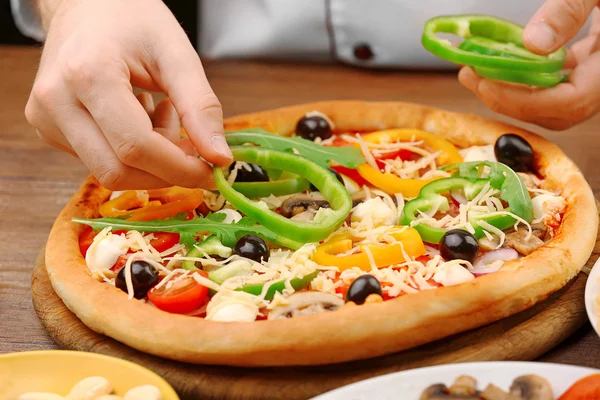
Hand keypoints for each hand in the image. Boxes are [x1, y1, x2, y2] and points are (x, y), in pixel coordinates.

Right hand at [25, 0, 231, 189]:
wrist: (86, 3)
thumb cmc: (132, 18)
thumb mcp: (176, 55)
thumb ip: (200, 107)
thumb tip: (219, 158)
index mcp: (88, 75)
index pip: (136, 148)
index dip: (180, 168)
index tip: (212, 171)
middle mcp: (56, 101)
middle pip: (117, 170)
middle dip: (165, 170)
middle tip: (192, 146)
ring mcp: (45, 117)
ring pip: (108, 170)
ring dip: (150, 160)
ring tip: (163, 114)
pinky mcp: (47, 127)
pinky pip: (98, 159)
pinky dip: (131, 150)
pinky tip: (140, 115)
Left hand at [459, 1, 599, 129]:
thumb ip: (571, 10)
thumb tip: (531, 44)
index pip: (568, 102)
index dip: (523, 99)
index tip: (486, 82)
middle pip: (556, 110)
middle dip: (509, 99)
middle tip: (471, 75)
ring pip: (555, 100)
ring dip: (513, 89)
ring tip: (477, 69)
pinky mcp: (594, 65)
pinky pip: (559, 82)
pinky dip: (528, 75)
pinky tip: (505, 58)